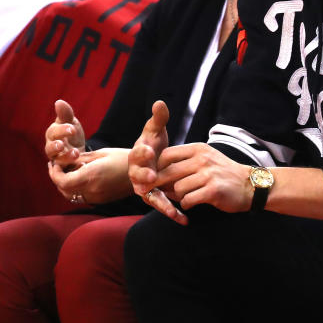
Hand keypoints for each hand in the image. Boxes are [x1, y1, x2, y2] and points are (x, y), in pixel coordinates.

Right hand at [44, 99, 86, 168]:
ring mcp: (56, 160)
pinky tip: (81, 164)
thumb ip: (66, 114)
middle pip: (50, 148)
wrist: (79, 148)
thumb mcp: (71, 122)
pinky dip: (71, 168)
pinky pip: (63, 171)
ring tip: (76, 153)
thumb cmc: (72, 133)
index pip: (53, 132)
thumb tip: (59, 102)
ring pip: (56, 161)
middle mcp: (51, 148)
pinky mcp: (63, 170)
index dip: (62, 130)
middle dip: (56, 147)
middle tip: (63, 144)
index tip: (73, 129)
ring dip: (65, 158)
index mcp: (53, 135)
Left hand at [48, 148, 131, 203]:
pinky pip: (81, 197)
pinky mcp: (101, 200)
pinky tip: (80, 178)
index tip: (54, 163)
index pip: (62, 181)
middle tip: (58, 166)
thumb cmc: (123, 158)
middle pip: (63, 190)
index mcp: (91, 176)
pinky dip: (75, 189)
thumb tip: (63, 160)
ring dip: (65, 185)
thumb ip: (79, 159)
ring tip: (68, 172)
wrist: (143, 172)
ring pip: (71, 195)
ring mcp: (96, 197)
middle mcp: (92, 190)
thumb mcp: (100, 154)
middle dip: (57, 178)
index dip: (54, 173)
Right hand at [128, 100, 186, 224]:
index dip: (142, 151)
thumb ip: (159, 118)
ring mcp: (145, 187)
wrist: (151, 160)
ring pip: (150, 195)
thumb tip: (160, 103)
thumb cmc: (153, 143)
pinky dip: (172, 213)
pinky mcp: (154, 197)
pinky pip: (162, 206)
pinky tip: (184, 219)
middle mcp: (138, 172)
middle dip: (145, 176)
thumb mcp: (156, 129)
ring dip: (160, 202)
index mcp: (139, 153)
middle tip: (152, 178)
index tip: (148, 150)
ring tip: (172, 210)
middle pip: (139, 175)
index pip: (138, 151)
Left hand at [155, 143, 252, 213]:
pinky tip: (191, 203)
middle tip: (158, 192)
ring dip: (176, 197)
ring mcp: (208, 174)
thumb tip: (159, 173)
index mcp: (198, 149)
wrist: (250, 185)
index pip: (166, 155)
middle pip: (168, 172)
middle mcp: (202, 159)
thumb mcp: (207, 158)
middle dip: (160, 185)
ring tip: (183, 197)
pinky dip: (186, 204)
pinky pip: (188, 200)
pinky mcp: (213, 190)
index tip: (156, 177)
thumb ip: (186, 161)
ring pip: (177, 188)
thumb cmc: (224, 173)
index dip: (157, 168)